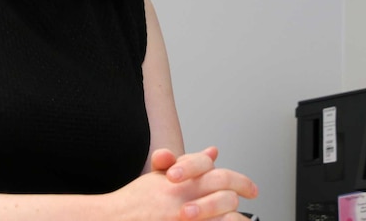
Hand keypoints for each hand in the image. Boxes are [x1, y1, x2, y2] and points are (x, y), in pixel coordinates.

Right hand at [114, 147, 257, 220]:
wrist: (112, 220)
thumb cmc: (135, 201)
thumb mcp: (160, 177)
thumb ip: (189, 164)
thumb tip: (213, 151)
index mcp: (180, 181)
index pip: (219, 175)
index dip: (241, 181)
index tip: (252, 189)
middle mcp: (183, 200)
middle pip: (226, 196)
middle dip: (242, 197)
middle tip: (252, 198)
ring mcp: (183, 218)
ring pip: (224, 218)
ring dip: (235, 218)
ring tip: (242, 219)